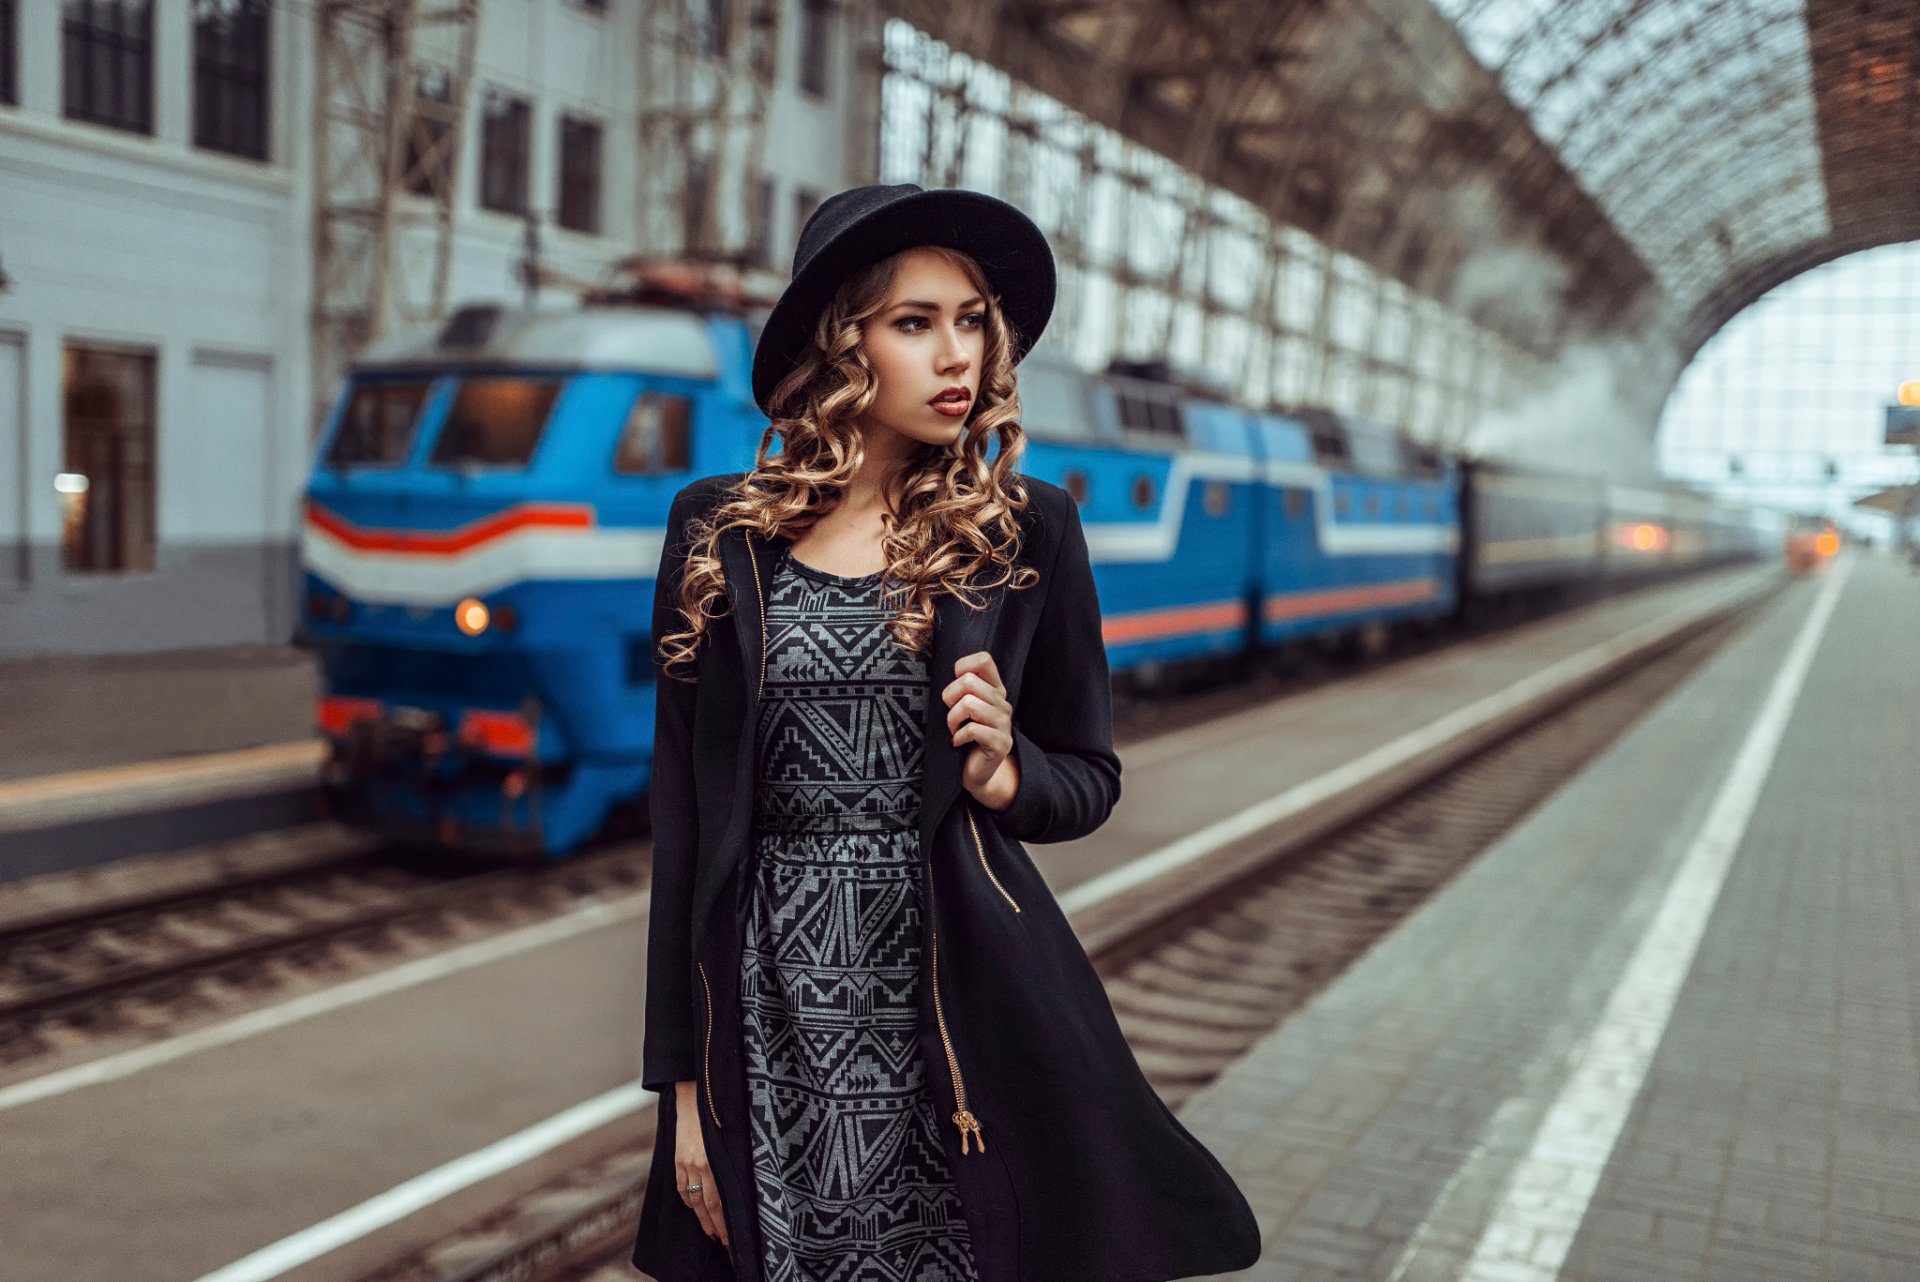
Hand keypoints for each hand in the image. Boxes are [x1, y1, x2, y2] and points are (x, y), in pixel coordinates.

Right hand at [674, 1081, 728, 1247]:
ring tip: (711, 1231)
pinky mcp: (678, 1158)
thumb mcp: (733, 1133)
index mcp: (712, 1160)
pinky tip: (694, 1208)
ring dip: (702, 1218)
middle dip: (715, 1226)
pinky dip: (688, 1199)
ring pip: (693, 1199)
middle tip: (724, 1242)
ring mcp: (685, 1162)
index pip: (718, 1203)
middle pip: (706, 1205)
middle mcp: (697, 1164)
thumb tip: (749, 1180)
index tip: (731, 1238)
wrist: (694, 1091)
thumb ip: (737, 1158)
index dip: (724, 1223)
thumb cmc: (720, 1109)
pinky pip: (681, 1185)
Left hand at [943, 651, 1017, 806]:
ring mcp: (1004, 724)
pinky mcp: (1001, 744)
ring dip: (952, 720)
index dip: (962, 667)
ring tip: (954, 730)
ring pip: (968, 704)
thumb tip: (949, 672)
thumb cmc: (965, 736)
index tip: (955, 688)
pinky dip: (958, 737)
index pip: (984, 659)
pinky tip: (958, 743)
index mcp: (995, 690)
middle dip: (949, 698)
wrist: (978, 772)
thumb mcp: (963, 708)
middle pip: (968, 681)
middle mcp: (1003, 703)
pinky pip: (972, 729)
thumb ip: (961, 688)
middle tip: (951, 715)